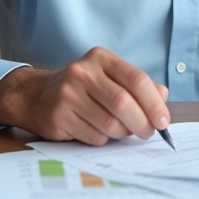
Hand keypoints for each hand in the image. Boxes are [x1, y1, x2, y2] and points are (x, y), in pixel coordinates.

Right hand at [0, 47, 169, 145]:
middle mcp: (82, 72)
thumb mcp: (107, 77)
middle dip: (142, 123)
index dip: (154, 103)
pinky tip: (99, 132)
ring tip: (122, 131)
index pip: (136, 79)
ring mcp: (67, 94)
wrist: (34, 95)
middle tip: (148, 133)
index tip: (163, 120)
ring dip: (122, 133)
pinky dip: (103, 139)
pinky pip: (94, 136)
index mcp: (100, 58)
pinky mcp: (58, 117)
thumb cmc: (80, 88)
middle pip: (123, 103)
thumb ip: (135, 85)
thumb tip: (163, 95)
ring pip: (109, 123)